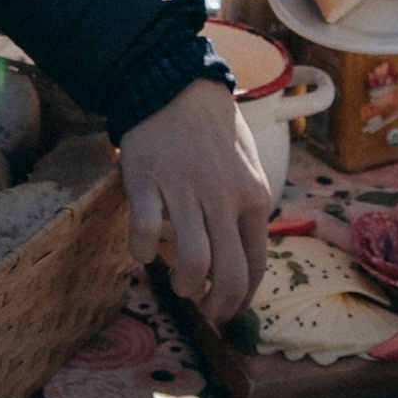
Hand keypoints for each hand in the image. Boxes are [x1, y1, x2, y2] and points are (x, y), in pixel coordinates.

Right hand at [117, 74, 269, 325]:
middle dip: (216, 306)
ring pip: (193, 261)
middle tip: (204, 311)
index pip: (255, 264)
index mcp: (253, 196)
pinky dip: (143, 252)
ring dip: (184, 284)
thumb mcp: (247, 167)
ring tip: (178, 283)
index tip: (228, 311)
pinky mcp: (148, 182)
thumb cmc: (213, 130)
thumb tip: (242, 259)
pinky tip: (143, 251)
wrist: (175, 86)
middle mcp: (224, 198)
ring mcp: (185, 190)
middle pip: (228, 273)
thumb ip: (247, 209)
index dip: (241, 297)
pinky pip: (145, 232)